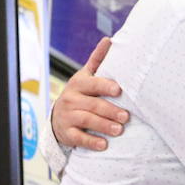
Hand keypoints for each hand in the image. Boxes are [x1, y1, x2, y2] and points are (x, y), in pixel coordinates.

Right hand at [50, 37, 129, 151]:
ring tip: (119, 130)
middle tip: (125, 116)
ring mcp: (68, 116)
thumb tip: (109, 39)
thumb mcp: (86, 76)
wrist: (59, 116)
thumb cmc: (80, 94)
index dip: (105, 86)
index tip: (118, 90)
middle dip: (110, 111)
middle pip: (93, 105)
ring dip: (103, 126)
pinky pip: (79, 138)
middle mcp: (71, 99)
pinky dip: (91, 142)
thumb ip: (97, 60)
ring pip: (87, 121)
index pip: (93, 84)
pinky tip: (104, 145)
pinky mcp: (67, 133)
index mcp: (79, 83)